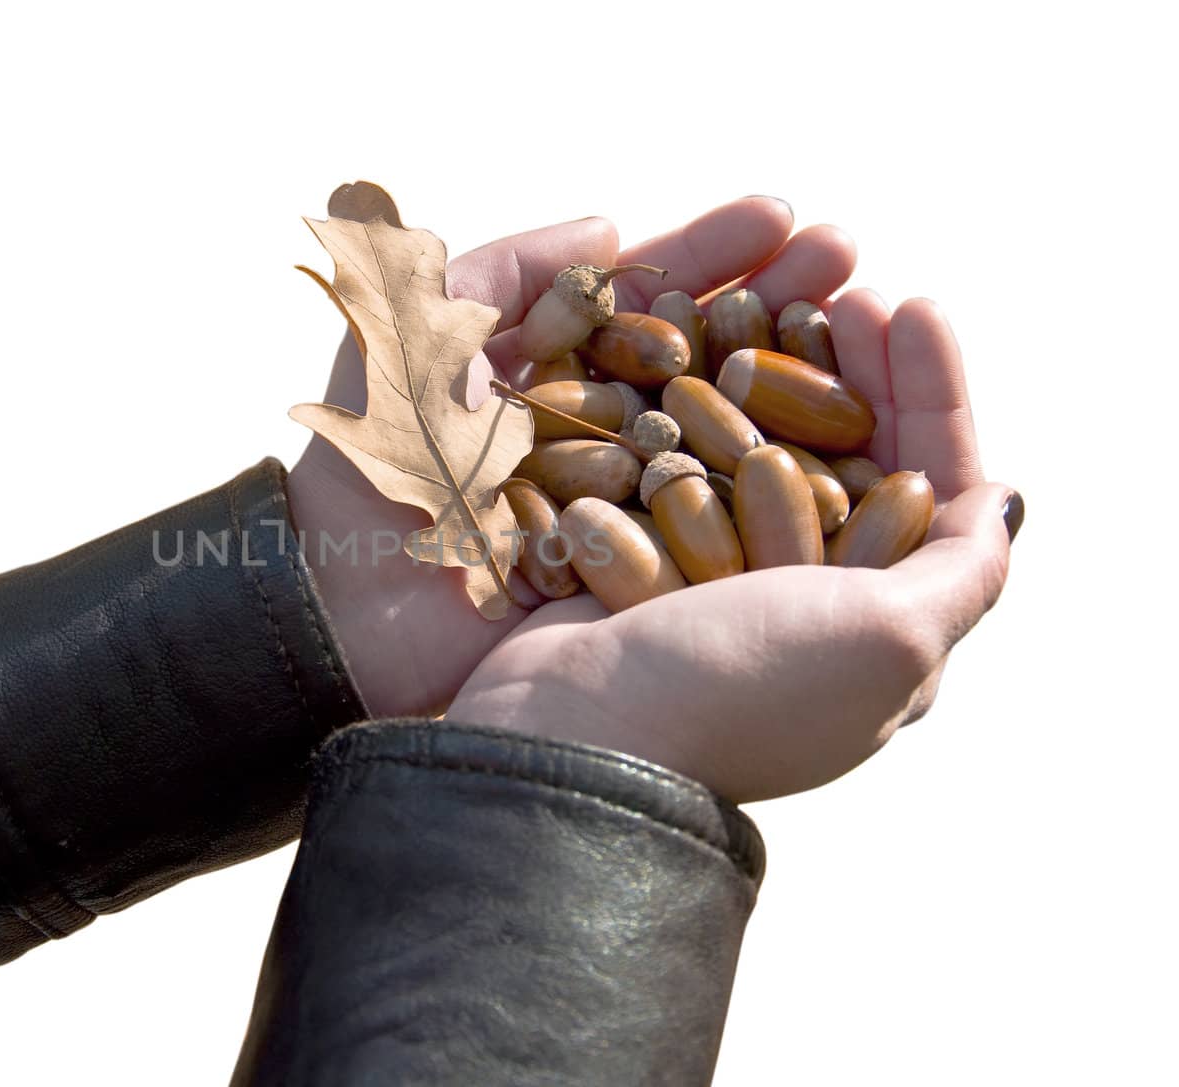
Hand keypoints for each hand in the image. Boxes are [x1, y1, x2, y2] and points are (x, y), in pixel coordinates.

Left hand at [287, 198, 856, 715]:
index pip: (650, 301)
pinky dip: (780, 485)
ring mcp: (629, 504)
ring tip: (868, 330)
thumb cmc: (371, 463)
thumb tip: (610, 229)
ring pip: (729, 430)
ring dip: (799, 378)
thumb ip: (507, 270)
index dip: (713, 255)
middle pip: (707, 354)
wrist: (346, 602)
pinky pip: (722, 524)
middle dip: (778, 300)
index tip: (783, 213)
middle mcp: (603, 434)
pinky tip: (847, 442)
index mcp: (555, 375)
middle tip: (849, 253)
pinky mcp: (644, 575)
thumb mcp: (420, 333)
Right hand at [445, 295, 1019, 802]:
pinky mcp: (639, 557)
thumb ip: (961, 570)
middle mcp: (802, 600)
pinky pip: (680, 464)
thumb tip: (1003, 502)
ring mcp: (715, 576)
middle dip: (857, 369)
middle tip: (843, 288)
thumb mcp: (891, 640)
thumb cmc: (739, 687)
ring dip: (776, 370)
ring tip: (773, 300)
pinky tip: (692, 347)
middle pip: (850, 458)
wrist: (577, 731)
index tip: (911, 306)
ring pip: (761, 448)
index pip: (930, 487)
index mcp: (875, 626)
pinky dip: (691, 407)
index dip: (932, 394)